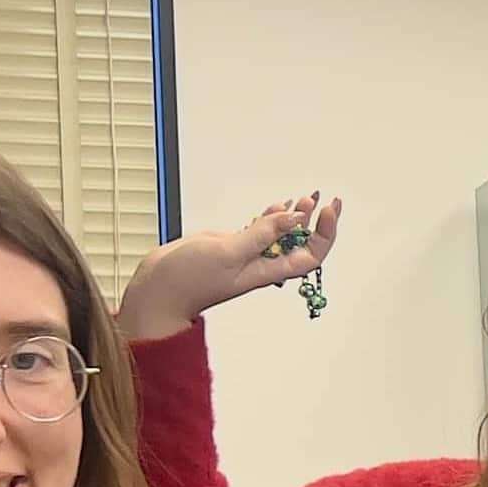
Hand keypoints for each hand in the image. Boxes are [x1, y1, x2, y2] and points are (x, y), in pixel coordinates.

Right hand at [116, 192, 341, 345]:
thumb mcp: (229, 252)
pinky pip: (260, 231)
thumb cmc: (189, 282)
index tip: (328, 210)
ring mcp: (248, 254)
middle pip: (301, 243)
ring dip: (296, 216)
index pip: (311, 254)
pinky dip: (271, 217)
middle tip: (326, 200)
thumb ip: (261, 233)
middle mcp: (262, 263)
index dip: (324, 233)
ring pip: (281, 235)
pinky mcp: (231, 246)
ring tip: (307, 197)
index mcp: (268, 270)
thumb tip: (293, 218)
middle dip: (316, 221)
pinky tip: (278, 206)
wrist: (159, 289)